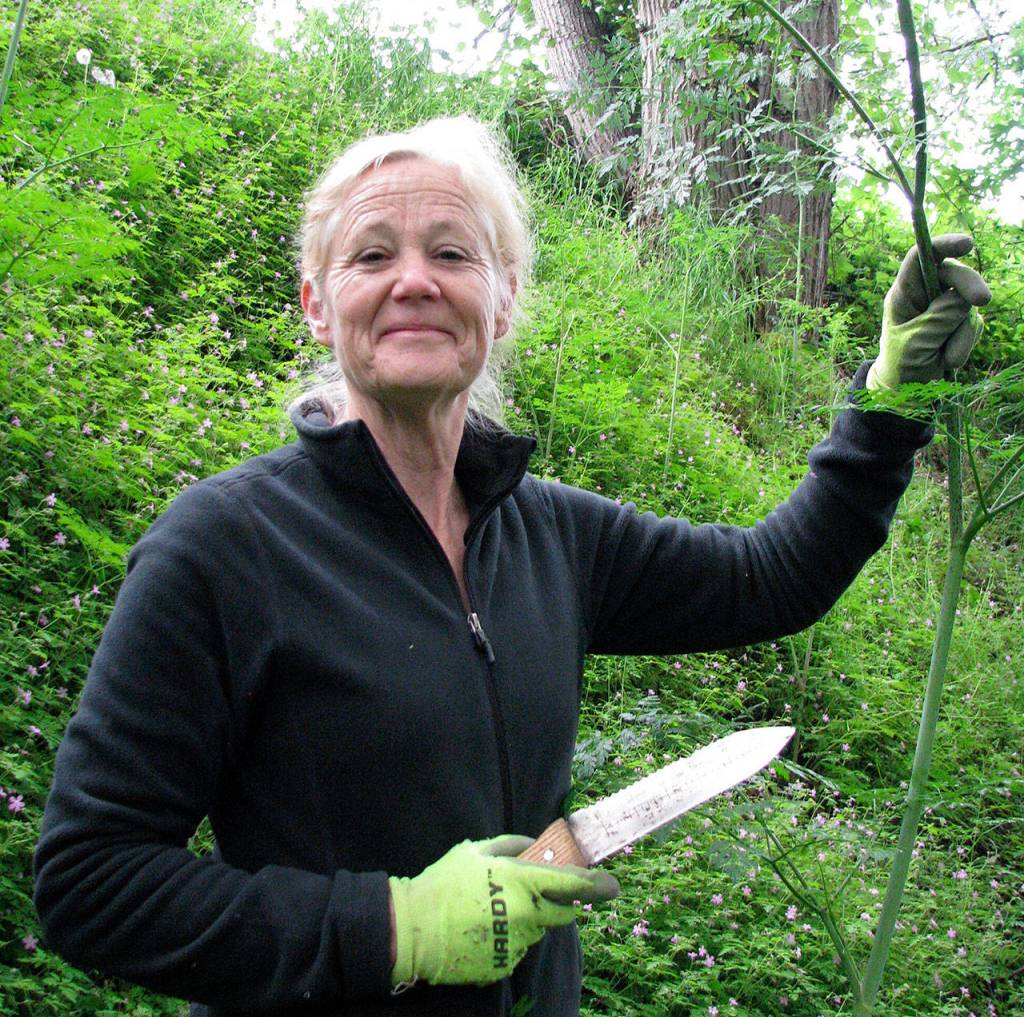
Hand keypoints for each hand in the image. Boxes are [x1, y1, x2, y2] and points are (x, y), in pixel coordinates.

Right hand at [388, 835, 618, 986]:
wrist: (413, 930)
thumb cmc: (444, 884)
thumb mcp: (475, 851)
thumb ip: (511, 845)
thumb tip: (534, 846)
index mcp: (520, 882)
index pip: (571, 884)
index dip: (596, 884)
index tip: (612, 885)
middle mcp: (525, 915)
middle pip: (563, 912)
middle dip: (559, 902)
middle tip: (533, 894)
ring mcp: (516, 943)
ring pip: (539, 930)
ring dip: (530, 920)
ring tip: (494, 910)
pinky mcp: (505, 966)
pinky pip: (519, 949)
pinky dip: (511, 938)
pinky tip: (484, 930)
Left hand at [867, 234, 991, 391]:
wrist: (906, 393)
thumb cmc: (901, 367)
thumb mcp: (916, 344)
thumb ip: (938, 319)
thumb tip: (964, 298)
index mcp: (903, 294)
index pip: (921, 258)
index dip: (943, 244)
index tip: (968, 244)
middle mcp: (924, 296)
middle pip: (953, 274)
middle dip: (969, 286)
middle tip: (982, 301)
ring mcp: (943, 308)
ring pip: (968, 304)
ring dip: (962, 334)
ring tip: (945, 358)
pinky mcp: (958, 323)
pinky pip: (973, 323)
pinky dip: (966, 343)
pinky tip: (949, 359)